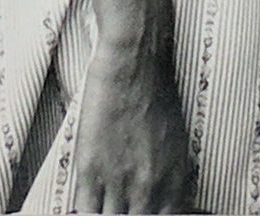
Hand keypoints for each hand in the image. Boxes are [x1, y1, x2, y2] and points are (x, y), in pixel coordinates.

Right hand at [73, 39, 194, 214]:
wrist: (135, 59)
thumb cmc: (155, 91)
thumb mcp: (176, 141)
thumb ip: (168, 177)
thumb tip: (160, 200)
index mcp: (175, 181)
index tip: (138, 214)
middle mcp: (150, 188)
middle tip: (118, 211)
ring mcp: (120, 182)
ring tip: (103, 209)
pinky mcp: (92, 170)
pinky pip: (85, 213)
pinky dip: (84, 215)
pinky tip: (84, 210)